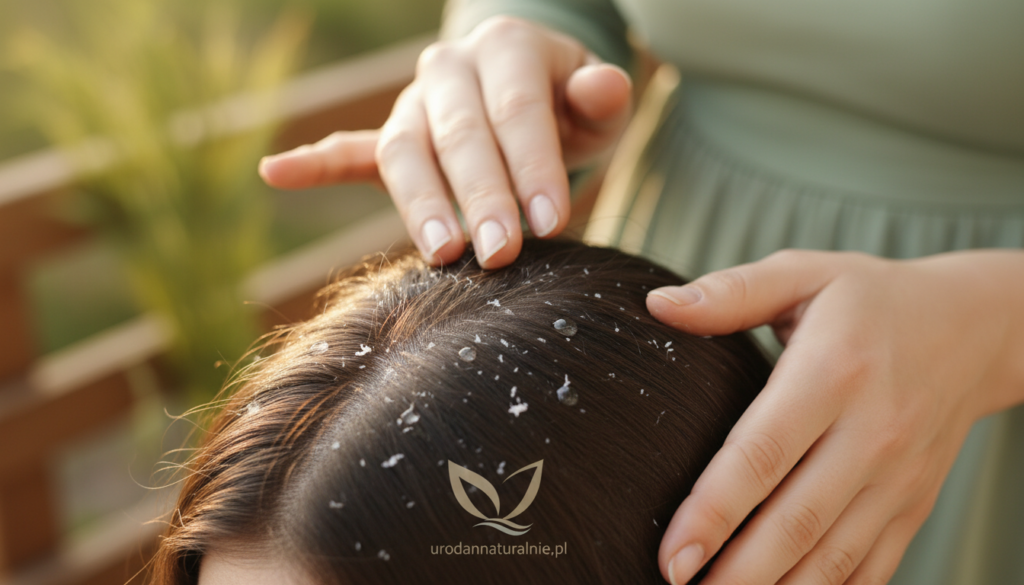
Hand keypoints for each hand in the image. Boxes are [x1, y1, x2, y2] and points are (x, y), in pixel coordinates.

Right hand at [258, 16, 631, 267]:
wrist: (529, 95)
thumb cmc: (569, 106)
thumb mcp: (595, 98)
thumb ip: (601, 94)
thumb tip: (603, 85)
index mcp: (506, 48)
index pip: (516, 110)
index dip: (533, 166)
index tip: (552, 224)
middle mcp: (450, 68)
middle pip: (459, 134)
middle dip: (481, 196)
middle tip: (502, 254)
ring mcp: (414, 104)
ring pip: (406, 150)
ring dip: (420, 203)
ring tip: (442, 253)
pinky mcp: (390, 137)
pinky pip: (350, 149)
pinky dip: (315, 163)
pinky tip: (277, 173)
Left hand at [646, 249, 1023, 583]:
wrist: (974, 328)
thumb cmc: (869, 298)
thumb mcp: (803, 274)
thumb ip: (731, 292)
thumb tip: (658, 305)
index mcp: (833, 373)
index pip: (762, 455)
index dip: (713, 511)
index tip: (672, 554)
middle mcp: (871, 433)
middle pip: (795, 521)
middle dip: (735, 571)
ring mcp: (897, 477)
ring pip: (832, 557)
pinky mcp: (913, 504)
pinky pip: (871, 567)